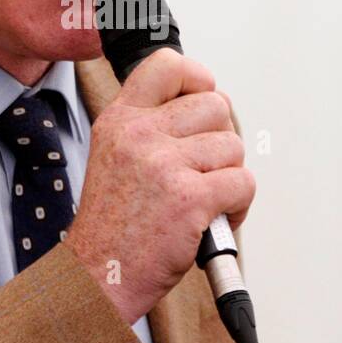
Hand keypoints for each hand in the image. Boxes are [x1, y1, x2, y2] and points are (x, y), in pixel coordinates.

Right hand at [67, 48, 254, 324]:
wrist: (98, 277)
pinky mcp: (190, 199)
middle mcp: (139, 134)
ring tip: (204, 200)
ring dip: (229, 177)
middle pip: (216, 105)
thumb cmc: (113, 225)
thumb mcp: (113, 155)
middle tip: (203, 169)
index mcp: (120, 119)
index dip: (198, 79)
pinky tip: (213, 220)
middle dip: (220, 139)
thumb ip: (149, 125)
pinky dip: (238, 207)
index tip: (202, 101)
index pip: (168, 65)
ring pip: (233, 147)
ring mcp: (165, 165)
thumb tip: (205, 105)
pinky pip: (243, 183)